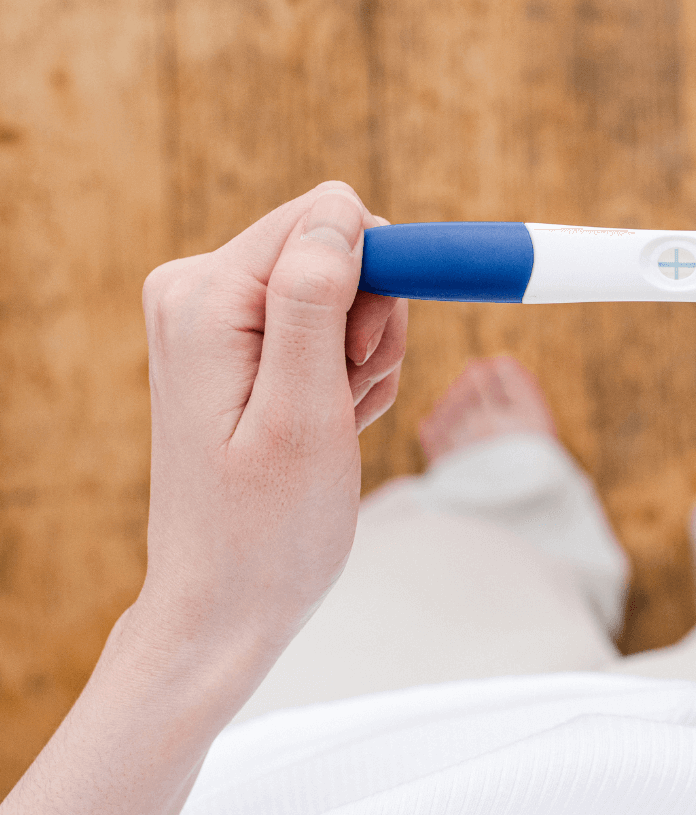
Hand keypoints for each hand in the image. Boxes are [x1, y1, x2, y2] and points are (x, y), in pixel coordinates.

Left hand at [0, 182, 408, 814]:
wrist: (226, 604)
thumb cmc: (266, 529)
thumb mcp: (304, 413)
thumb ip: (316, 301)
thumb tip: (340, 211)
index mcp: (204, 296)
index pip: (328, 218)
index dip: (380, 277)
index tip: (368, 358)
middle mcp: (196, 291)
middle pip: (336, 249)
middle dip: (371, 321)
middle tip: (349, 398)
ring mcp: (213, 318)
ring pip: (342, 289)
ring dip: (363, 356)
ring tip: (338, 421)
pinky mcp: (235, 345)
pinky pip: (324, 323)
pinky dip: (345, 374)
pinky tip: (327, 424)